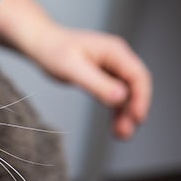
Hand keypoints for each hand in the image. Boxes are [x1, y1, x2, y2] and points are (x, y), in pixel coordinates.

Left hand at [0, 0, 151, 138]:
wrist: (39, 44)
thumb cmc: (53, 51)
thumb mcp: (73, 69)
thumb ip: (96, 83)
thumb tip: (121, 97)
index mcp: (114, 51)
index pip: (137, 76)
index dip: (141, 98)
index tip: (137, 118)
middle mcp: (117, 59)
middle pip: (135, 87)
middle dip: (133, 110)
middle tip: (125, 133)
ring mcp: (111, 68)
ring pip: (126, 94)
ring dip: (126, 114)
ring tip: (121, 135)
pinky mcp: (102, 78)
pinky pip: (114, 96)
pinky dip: (116, 111)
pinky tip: (114, 127)